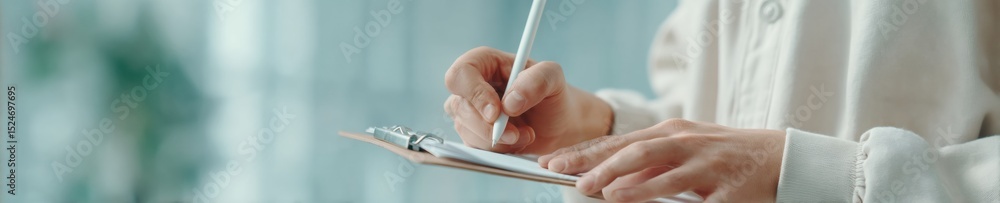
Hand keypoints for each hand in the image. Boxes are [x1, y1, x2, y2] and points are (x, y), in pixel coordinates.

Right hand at [443, 46, 612, 153]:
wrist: (559, 124)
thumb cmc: (553, 94)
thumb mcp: (554, 78)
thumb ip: (536, 81)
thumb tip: (509, 103)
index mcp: (484, 62)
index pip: (460, 74)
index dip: (474, 94)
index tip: (496, 113)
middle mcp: (472, 85)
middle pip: (460, 107)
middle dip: (489, 126)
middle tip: (517, 133)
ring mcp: (469, 111)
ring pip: (465, 129)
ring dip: (498, 140)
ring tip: (526, 135)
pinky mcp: (473, 133)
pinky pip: (474, 146)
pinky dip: (498, 149)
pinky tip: (517, 142)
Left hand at [538, 119, 785, 201]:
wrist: (780, 160)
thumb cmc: (724, 159)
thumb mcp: (684, 154)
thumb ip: (650, 167)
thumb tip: (609, 182)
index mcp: (671, 132)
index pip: (619, 142)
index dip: (585, 152)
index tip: (554, 161)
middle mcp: (686, 142)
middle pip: (633, 149)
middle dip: (597, 163)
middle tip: (568, 176)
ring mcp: (706, 163)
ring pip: (659, 168)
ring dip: (625, 180)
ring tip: (598, 190)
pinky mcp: (725, 187)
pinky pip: (690, 195)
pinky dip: (661, 199)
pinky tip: (638, 202)